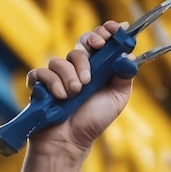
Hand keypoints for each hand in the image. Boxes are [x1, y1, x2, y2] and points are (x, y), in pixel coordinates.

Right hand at [26, 20, 134, 155]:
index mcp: (97, 69)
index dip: (105, 32)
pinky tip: (60, 98)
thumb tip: (129, 55)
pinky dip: (53, 84)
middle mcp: (77, 68)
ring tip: (76, 94)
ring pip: (61, 61)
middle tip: (89, 74)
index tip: (111, 31)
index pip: (99, 42)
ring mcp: (58, 75)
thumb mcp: (116, 100)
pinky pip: (42, 72)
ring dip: (70, 78)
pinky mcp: (40, 83)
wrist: (71, 140)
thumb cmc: (93, 121)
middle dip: (85, 56)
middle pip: (80, 46)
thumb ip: (124, 78)